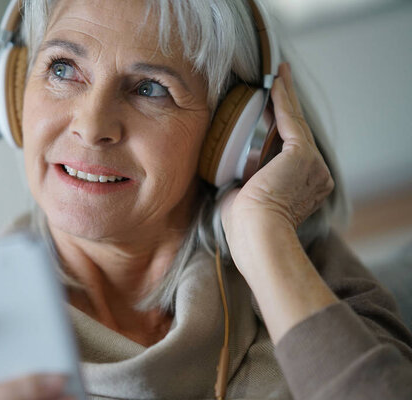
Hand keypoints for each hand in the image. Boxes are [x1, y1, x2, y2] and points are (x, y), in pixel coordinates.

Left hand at [220, 63, 333, 233]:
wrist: (257, 236)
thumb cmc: (245, 228)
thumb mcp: (243, 199)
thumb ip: (241, 182)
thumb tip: (227, 171)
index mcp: (303, 187)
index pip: (289, 149)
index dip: (280, 127)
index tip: (271, 110)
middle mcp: (315, 174)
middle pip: (296, 131)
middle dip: (286, 105)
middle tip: (279, 80)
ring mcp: (312, 164)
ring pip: (295, 122)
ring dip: (284, 96)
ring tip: (277, 74)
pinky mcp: (303, 155)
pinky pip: (290, 120)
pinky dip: (282, 99)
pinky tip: (275, 81)